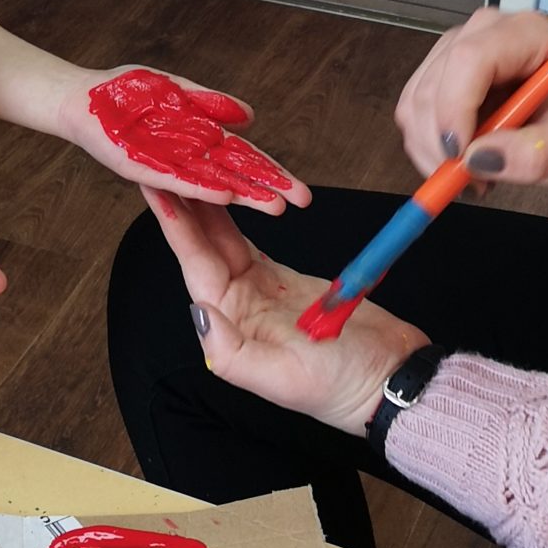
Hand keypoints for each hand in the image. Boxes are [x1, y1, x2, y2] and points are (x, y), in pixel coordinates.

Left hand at [56, 66, 310, 213]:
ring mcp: (165, 165)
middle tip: (299, 203)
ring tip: (272, 206)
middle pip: (235, 175)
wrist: (81, 99)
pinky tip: (225, 195)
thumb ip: (211, 102)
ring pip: (211, 184)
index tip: (299, 189)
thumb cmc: (128, 93)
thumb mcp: (177, 90)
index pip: (243, 157)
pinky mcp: (141, 168)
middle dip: (267, 188)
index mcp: (198, 137)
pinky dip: (200, 187)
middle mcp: (187, 156)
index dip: (271, 171)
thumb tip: (250, 116)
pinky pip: (175, 180)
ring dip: (242, 194)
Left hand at [147, 191, 423, 431]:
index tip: (156, 188)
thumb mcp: (283, 378)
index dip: (175, 225)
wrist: (392, 381)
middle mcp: (239, 305)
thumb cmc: (341, 388)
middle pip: (204, 246)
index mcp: (231, 324)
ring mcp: (261, 290)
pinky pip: (254, 239)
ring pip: (226, 238)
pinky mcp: (285, 280)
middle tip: (166, 159)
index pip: (196, 266)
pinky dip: (241, 215)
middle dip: (185, 205)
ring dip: (209, 204)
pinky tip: (226, 191)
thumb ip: (233, 352)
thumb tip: (198, 312)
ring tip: (190, 165)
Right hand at [395, 8, 547, 190]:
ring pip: (416, 102)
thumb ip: (533, 154)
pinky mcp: (439, 71)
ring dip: (434, 149)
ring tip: (475, 171)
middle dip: (441, 142)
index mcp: (527, 35)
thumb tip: (478, 158)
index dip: (454, 108)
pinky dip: (430, 145)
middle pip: (435, 84)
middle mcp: (485, 32)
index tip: (459, 156)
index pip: (469, 59)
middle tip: (471, 181)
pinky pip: (414, 112)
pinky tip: (466, 157)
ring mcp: (456, 48)